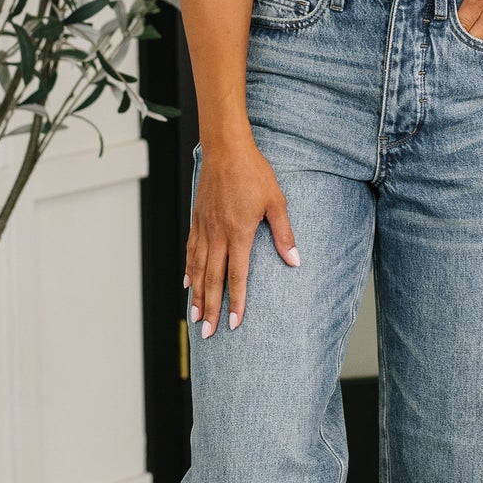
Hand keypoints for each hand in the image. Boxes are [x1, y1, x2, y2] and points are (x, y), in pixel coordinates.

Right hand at [183, 134, 299, 336]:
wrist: (225, 149)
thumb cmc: (253, 173)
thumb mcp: (276, 202)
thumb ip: (284, 234)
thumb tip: (294, 261)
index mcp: (239, 233)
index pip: (236, 276)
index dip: (235, 302)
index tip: (233, 323)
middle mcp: (218, 235)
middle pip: (213, 279)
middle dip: (210, 308)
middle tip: (207, 333)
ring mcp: (204, 228)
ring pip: (197, 269)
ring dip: (196, 295)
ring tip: (194, 316)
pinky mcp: (197, 220)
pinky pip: (191, 251)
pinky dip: (189, 270)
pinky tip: (187, 283)